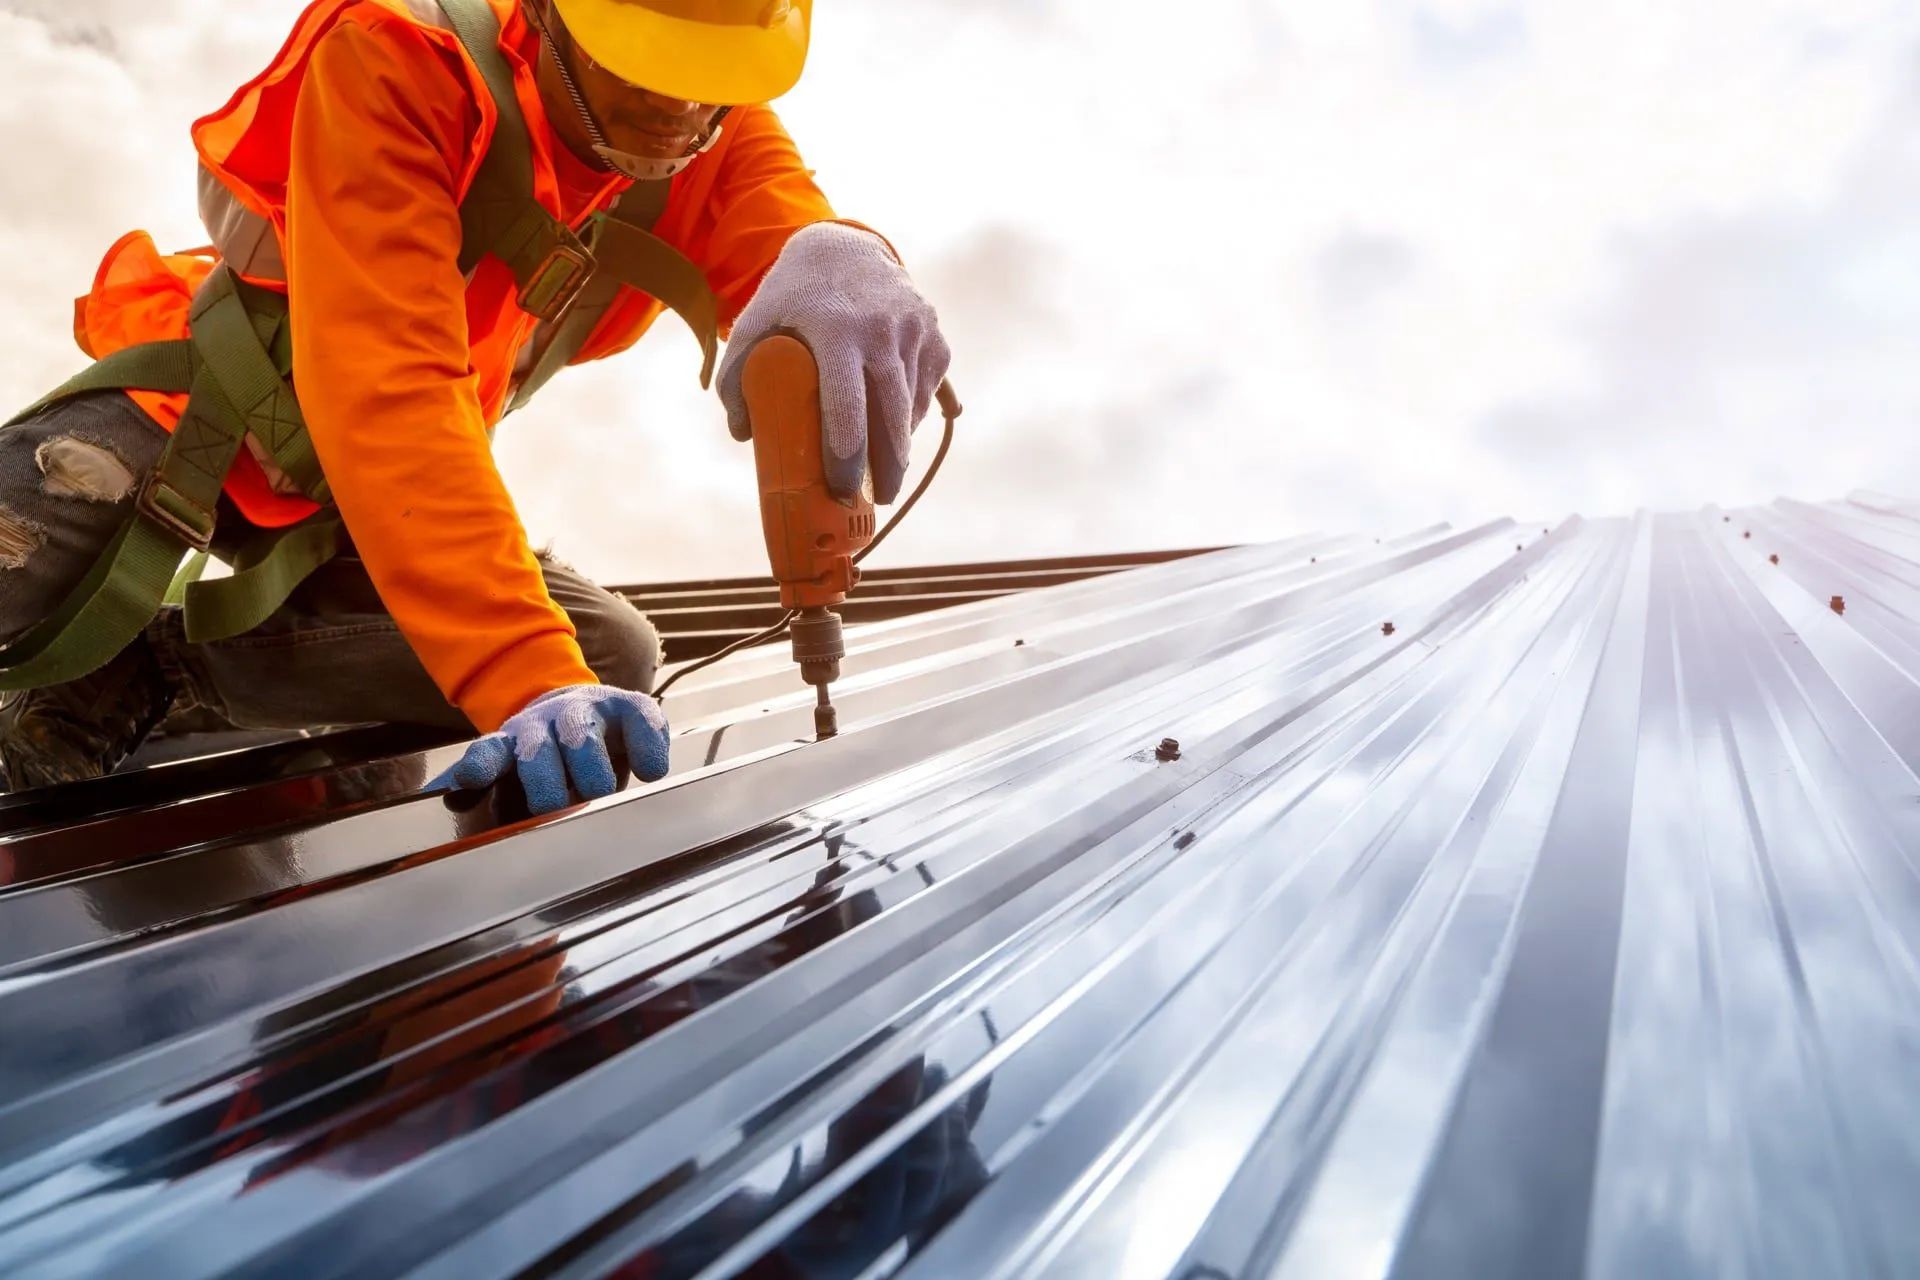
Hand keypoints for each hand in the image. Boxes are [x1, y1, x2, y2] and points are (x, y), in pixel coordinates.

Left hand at [427, 684, 668, 815]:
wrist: (586, 707)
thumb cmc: (546, 752)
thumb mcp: (511, 766)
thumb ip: (480, 777)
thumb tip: (443, 795)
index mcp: (513, 742)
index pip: (490, 751)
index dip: (481, 765)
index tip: (469, 780)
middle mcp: (548, 724)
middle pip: (537, 748)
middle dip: (542, 777)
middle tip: (552, 806)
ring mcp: (589, 713)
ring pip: (581, 735)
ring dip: (587, 764)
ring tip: (598, 790)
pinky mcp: (632, 707)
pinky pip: (642, 721)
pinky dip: (647, 746)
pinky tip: (651, 771)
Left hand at [717, 222, 950, 502]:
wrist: (844, 244)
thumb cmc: (794, 294)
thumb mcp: (755, 321)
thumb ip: (738, 374)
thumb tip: (744, 433)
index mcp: (836, 330)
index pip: (847, 406)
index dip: (847, 455)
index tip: (843, 487)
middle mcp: (882, 330)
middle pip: (891, 417)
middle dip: (889, 467)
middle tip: (878, 498)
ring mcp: (914, 331)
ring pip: (912, 407)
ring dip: (900, 442)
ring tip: (883, 466)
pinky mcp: (934, 335)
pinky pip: (928, 388)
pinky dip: (913, 413)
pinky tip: (897, 428)